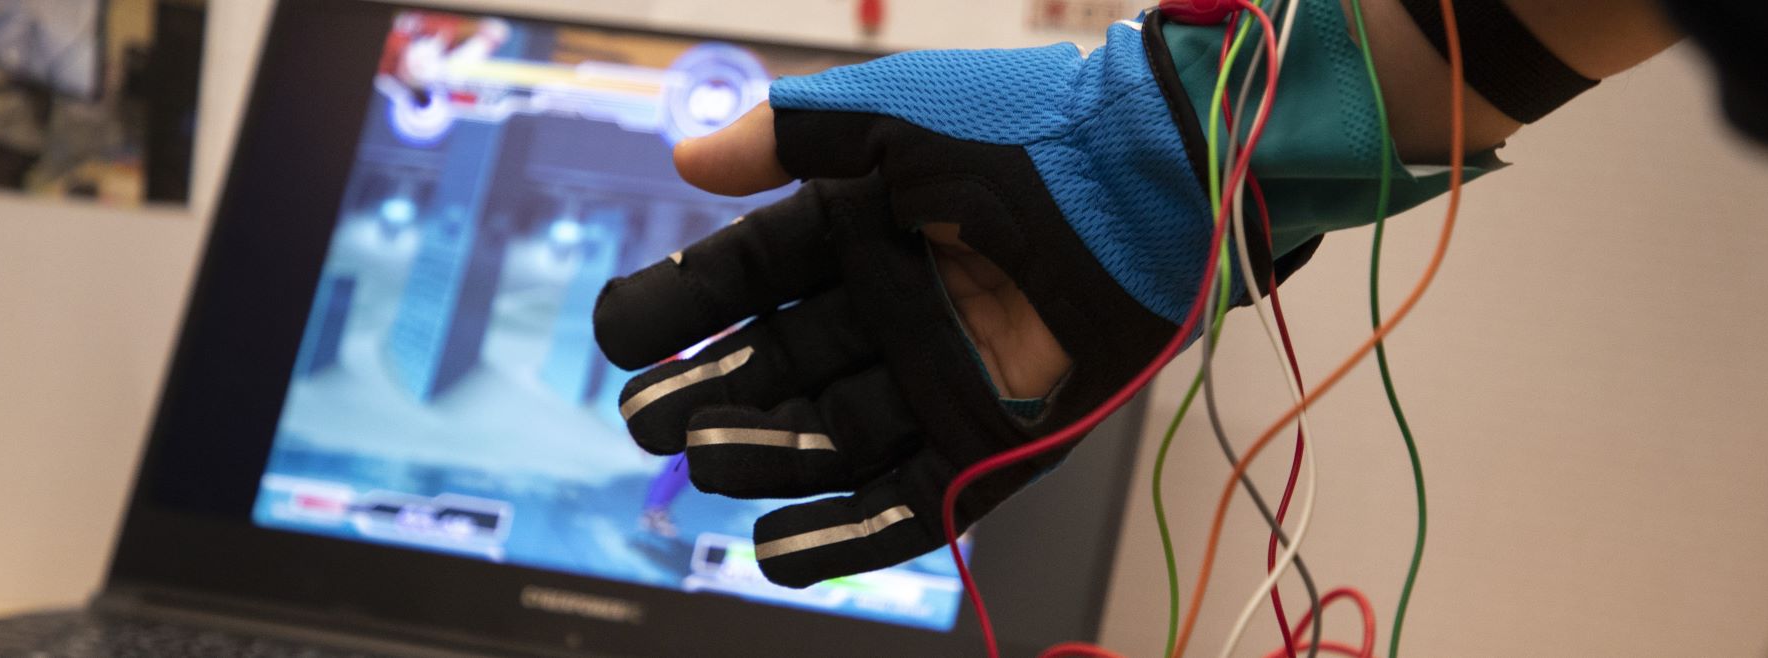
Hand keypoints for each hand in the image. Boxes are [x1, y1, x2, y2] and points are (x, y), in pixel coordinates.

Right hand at [594, 16, 1229, 587]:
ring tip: (706, 459)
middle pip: (774, 371)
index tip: (618, 335)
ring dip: (761, 457)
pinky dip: (839, 535)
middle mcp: (889, 314)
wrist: (1150, 184)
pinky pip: (901, 506)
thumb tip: (688, 155)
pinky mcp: (987, 446)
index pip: (744, 280)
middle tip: (649, 421)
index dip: (678, 306)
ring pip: (825, 442)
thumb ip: (788, 135)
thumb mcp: (891, 117)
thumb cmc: (1026, 132)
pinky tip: (770, 547)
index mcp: (858, 234)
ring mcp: (936, 384)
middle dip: (707, 396)